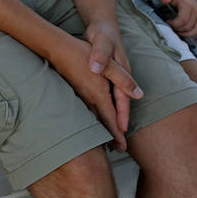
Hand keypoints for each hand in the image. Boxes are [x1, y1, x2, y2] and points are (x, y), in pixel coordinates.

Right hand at [50, 22, 142, 151]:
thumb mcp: (109, 65)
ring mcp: (80, 95)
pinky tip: (94, 117)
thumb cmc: (82, 54)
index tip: (122, 148)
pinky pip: (87, 109)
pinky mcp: (76, 90)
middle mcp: (89, 98)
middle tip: (118, 149)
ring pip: (93, 116)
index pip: (111, 119)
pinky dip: (94, 118)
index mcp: (99, 94)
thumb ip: (124, 79)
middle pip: (101, 122)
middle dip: (110, 136)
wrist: (57, 48)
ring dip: (101, 128)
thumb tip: (139, 94)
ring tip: (108, 138)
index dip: (117, 134)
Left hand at [158, 0, 196, 41]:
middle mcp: (196, 12)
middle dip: (178, 29)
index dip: (174, 24)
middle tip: (172, 27)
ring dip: (187, 34)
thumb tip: (164, 0)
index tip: (167, 21)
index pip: (182, 20)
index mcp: (188, 6)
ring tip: (179, 33)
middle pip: (188, 27)